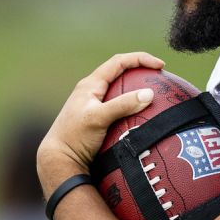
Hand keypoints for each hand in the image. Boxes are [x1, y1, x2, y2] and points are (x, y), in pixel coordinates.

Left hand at [36, 52, 164, 193]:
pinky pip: (117, 107)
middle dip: (140, 71)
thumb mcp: (99, 118)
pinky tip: (140, 117)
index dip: (140, 59)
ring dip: (135, 90)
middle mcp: (91, 91)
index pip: (119, 62)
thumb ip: (123, 105)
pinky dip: (130, 107)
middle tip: (159, 78)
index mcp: (90, 84)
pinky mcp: (96, 119)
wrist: (59, 159)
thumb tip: (149, 94)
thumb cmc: (75, 137)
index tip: (160, 66)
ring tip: (153, 97)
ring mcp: (93, 105)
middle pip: (119, 73)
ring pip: (118, 90)